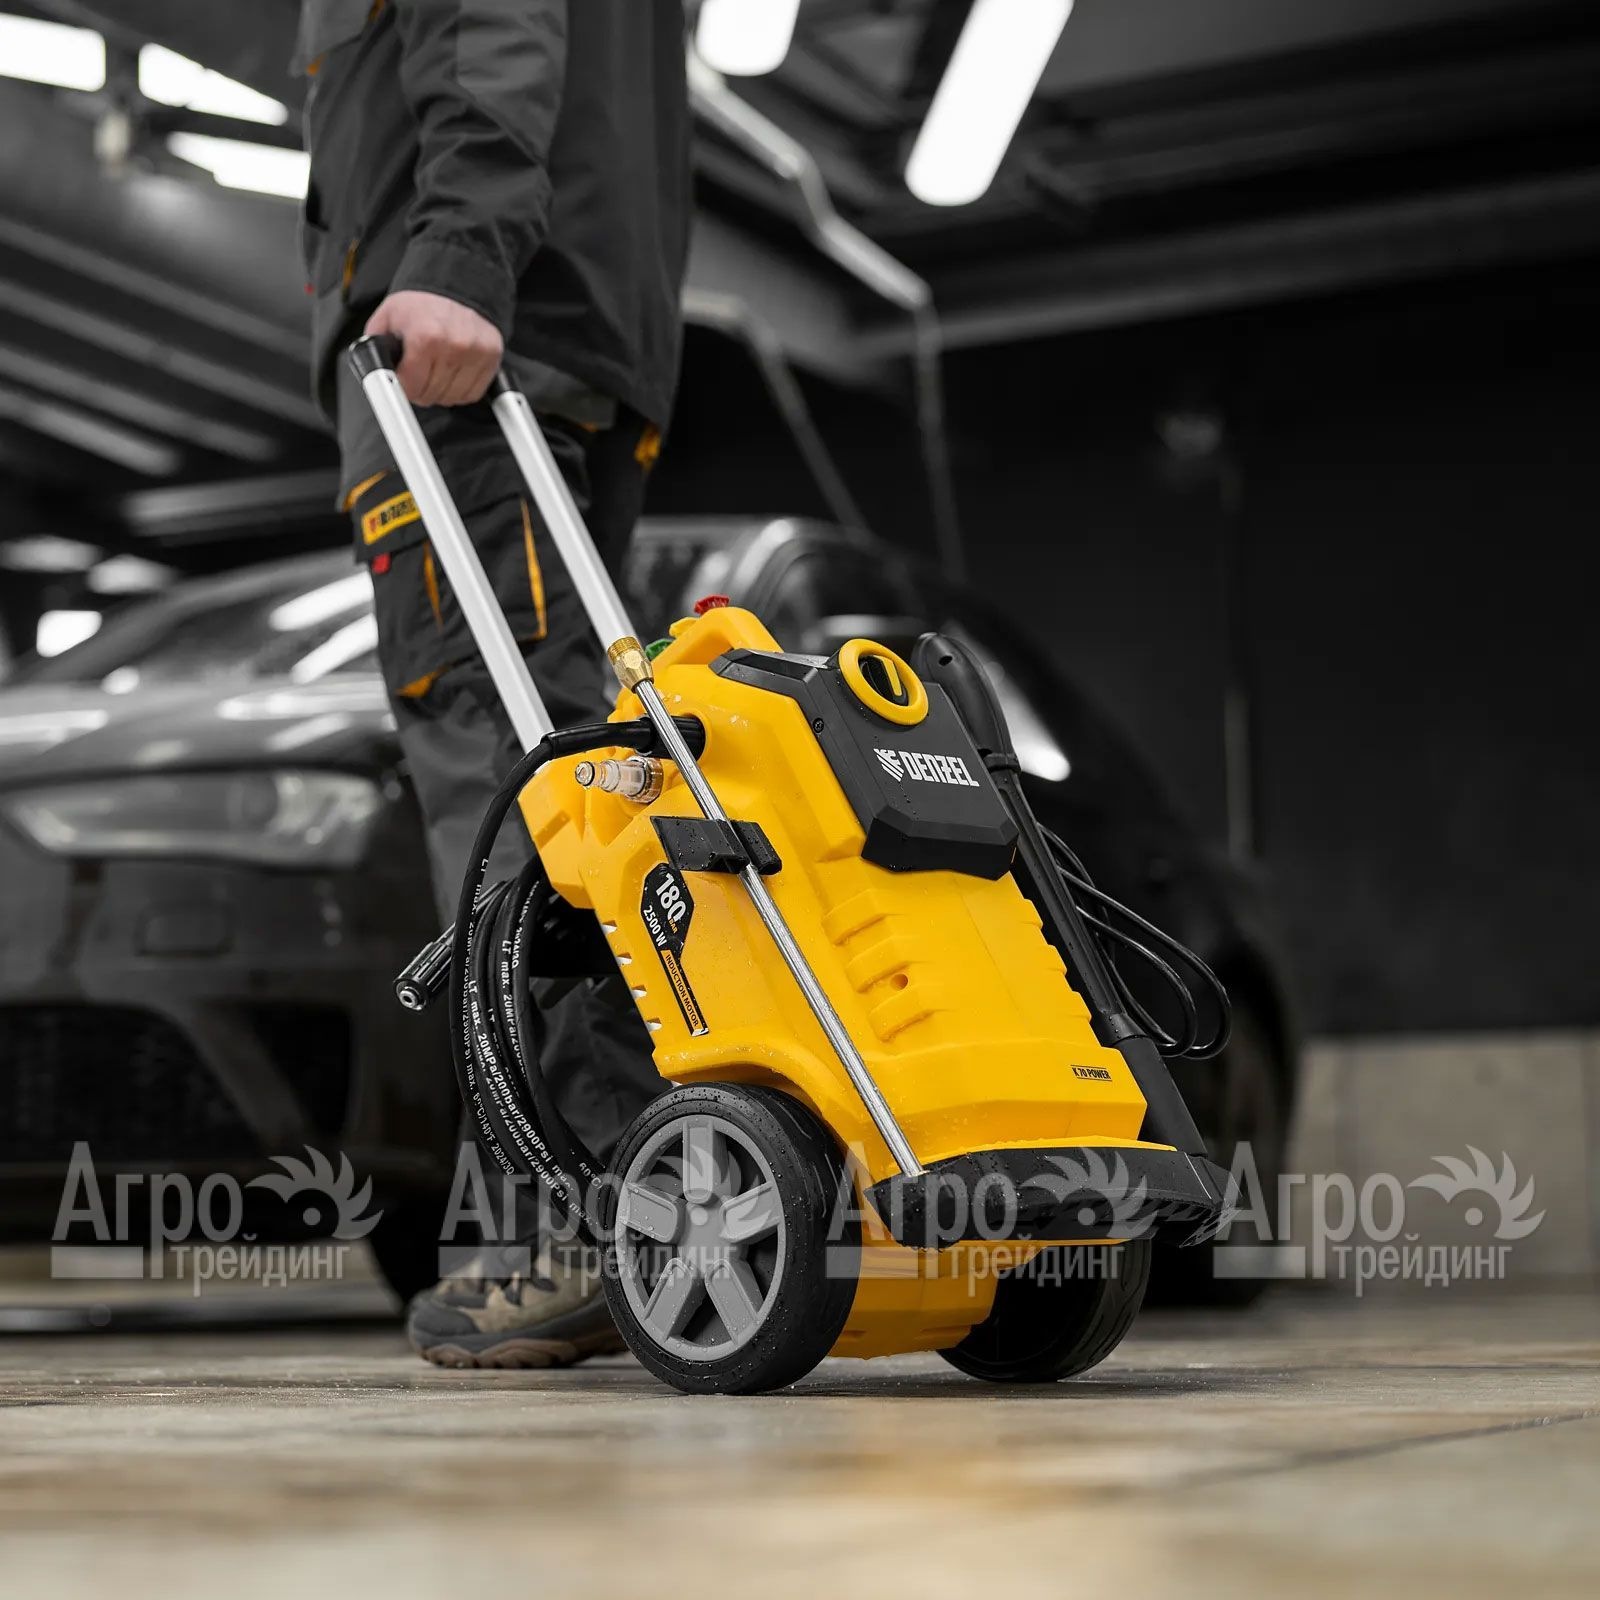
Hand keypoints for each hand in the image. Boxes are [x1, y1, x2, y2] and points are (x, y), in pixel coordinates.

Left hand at [366, 291, 503, 407]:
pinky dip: (460, 390)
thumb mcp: (387, 317)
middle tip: (418, 374)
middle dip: (421, 389)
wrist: (456, 284)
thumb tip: (375, 372)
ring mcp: (476, 352)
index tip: (403, 379)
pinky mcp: (491, 357)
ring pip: (452, 398)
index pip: (412, 388)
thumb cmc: (421, 305)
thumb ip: (375, 345)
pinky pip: (472, 394)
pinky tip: (452, 374)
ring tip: (435, 372)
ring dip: (441, 392)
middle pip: (432, 395)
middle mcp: (454, 345)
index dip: (403, 387)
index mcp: (426, 336)